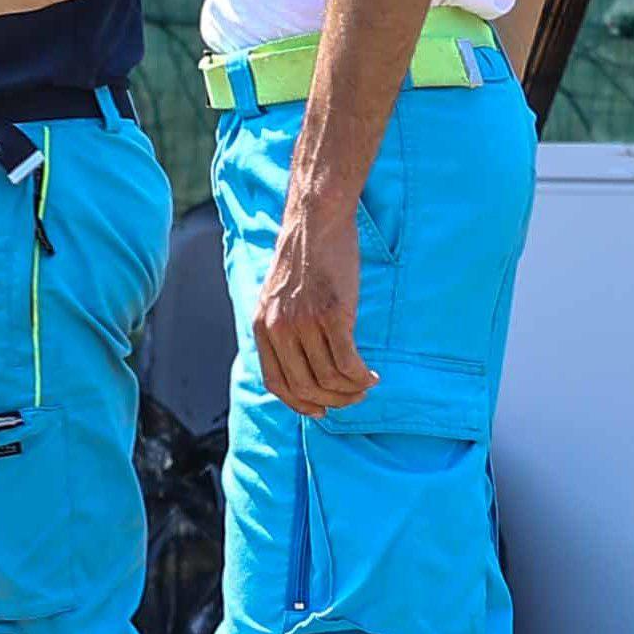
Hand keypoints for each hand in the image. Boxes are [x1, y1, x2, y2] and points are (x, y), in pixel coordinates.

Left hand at [253, 196, 377, 416]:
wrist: (315, 223)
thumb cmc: (303, 259)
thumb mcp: (277, 297)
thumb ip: (281, 328)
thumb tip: (300, 362)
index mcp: (262, 327)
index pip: (276, 383)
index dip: (300, 404)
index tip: (321, 410)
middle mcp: (279, 329)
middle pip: (305, 387)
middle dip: (333, 401)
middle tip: (353, 397)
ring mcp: (305, 323)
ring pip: (329, 379)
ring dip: (351, 391)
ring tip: (366, 385)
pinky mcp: (332, 315)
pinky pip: (347, 363)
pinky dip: (362, 377)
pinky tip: (371, 375)